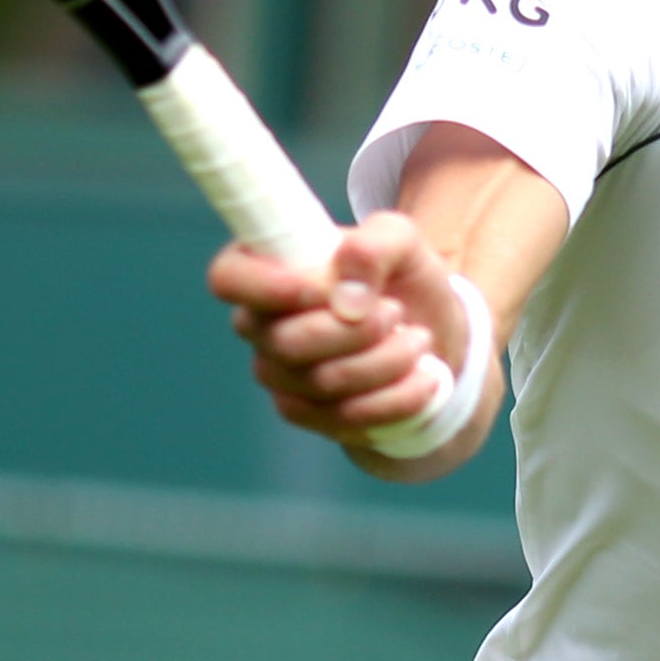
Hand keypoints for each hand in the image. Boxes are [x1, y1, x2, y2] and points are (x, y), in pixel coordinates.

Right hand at [211, 210, 474, 452]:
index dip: (263, 287)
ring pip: (321, 383)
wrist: (432, 331)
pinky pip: (344, 418)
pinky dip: (396, 398)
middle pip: (284, 342)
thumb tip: (346, 297)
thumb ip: (375, 246)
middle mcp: (260, 324)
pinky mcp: (309, 414)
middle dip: (353, 332)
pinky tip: (424, 377)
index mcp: (264, 267)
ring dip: (384, 362)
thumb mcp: (402, 241)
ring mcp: (279, 374)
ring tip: (418, 339)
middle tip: (396, 311)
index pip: (228, 278)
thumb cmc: (401, 277)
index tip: (319, 289)